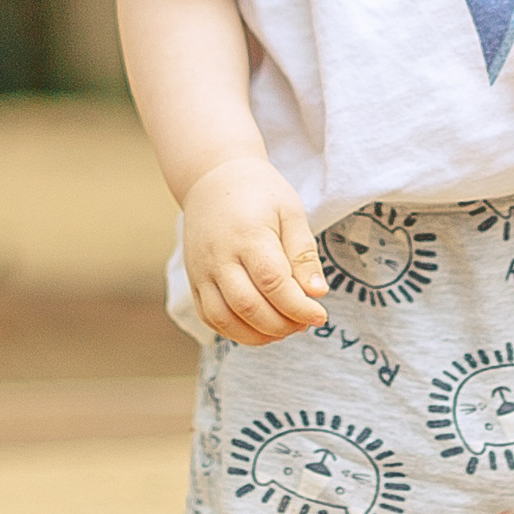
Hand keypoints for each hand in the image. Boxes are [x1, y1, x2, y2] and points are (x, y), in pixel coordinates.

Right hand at [181, 156, 329, 344]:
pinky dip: (234, 332)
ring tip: (285, 329)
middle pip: (248, 306)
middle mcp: (219, 257)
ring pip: (224, 319)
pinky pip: (209, 317)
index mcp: (248, 235)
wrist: (213, 178)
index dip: (299, 307)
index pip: (273, 283)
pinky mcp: (193, 281)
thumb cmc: (260, 193)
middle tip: (305, 323)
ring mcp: (201, 271)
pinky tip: (260, 328)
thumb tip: (317, 294)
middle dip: (282, 324)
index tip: (320, 315)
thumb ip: (303, 253)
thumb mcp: (290, 212)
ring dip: (258, 335)